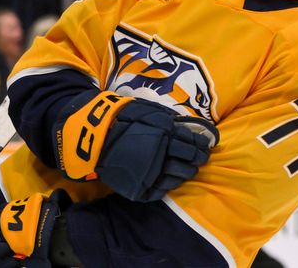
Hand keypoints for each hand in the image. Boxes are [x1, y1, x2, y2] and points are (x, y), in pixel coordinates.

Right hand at [53, 92, 217, 201]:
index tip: (206, 144)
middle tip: (201, 157)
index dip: (201, 144)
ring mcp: (151, 172)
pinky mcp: (139, 187)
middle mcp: (161, 153)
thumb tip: (185, 124)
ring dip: (188, 172)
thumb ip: (166, 116)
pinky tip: (174, 180)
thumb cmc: (119, 117)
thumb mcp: (145, 109)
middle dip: (198, 158)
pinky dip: (170, 185)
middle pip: (188, 159)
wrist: (91, 137)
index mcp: (164, 133)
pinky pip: (161, 189)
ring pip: (178, 176)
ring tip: (191, 169)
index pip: (191, 142)